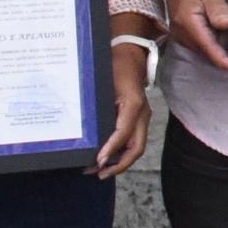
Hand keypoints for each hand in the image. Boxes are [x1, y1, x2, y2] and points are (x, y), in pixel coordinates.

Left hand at [93, 41, 152, 179]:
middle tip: (98, 173)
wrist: (130, 54)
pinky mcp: (138, 117)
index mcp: (132, 105)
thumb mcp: (103, 84)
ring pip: (136, 146)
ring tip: (99, 169)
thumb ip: (98, 106)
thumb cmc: (114, 66)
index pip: (123, 134)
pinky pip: (133, 139)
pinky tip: (107, 155)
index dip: (111, 150)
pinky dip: (121, 151)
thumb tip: (85, 132)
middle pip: (136, 147)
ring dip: (120, 161)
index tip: (98, 162)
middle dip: (119, 165)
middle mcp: (141, 113)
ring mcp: (142, 116)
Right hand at [151, 0, 227, 76]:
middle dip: (224, 52)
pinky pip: (202, 43)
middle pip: (207, 51)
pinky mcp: (184, 34)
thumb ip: (217, 7)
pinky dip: (214, 40)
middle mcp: (182, 33)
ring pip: (205, 48)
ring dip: (220, 45)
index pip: (208, 47)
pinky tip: (223, 28)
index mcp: (189, 22)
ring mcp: (181, 35)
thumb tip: (225, 25)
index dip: (222, 60)